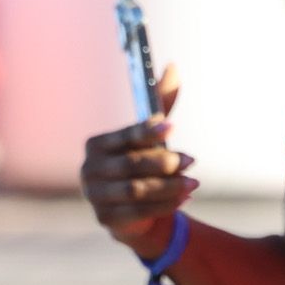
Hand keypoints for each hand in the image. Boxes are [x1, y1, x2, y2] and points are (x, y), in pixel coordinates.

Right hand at [79, 62, 193, 259]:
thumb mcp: (152, 135)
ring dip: (169, 187)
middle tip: (192, 161)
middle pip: (130, 166)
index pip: (124, 136)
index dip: (147, 131)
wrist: (132, 208)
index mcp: (97, 145)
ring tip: (194, 183)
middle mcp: (90, 169)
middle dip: (164, 163)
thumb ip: (161, 103)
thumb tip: (173, 66)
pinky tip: (185, 198)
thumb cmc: (142, 162)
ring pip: (135, 191)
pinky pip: (138, 212)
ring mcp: (94, 195)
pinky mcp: (105, 218)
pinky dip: (165, 205)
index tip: (172, 126)